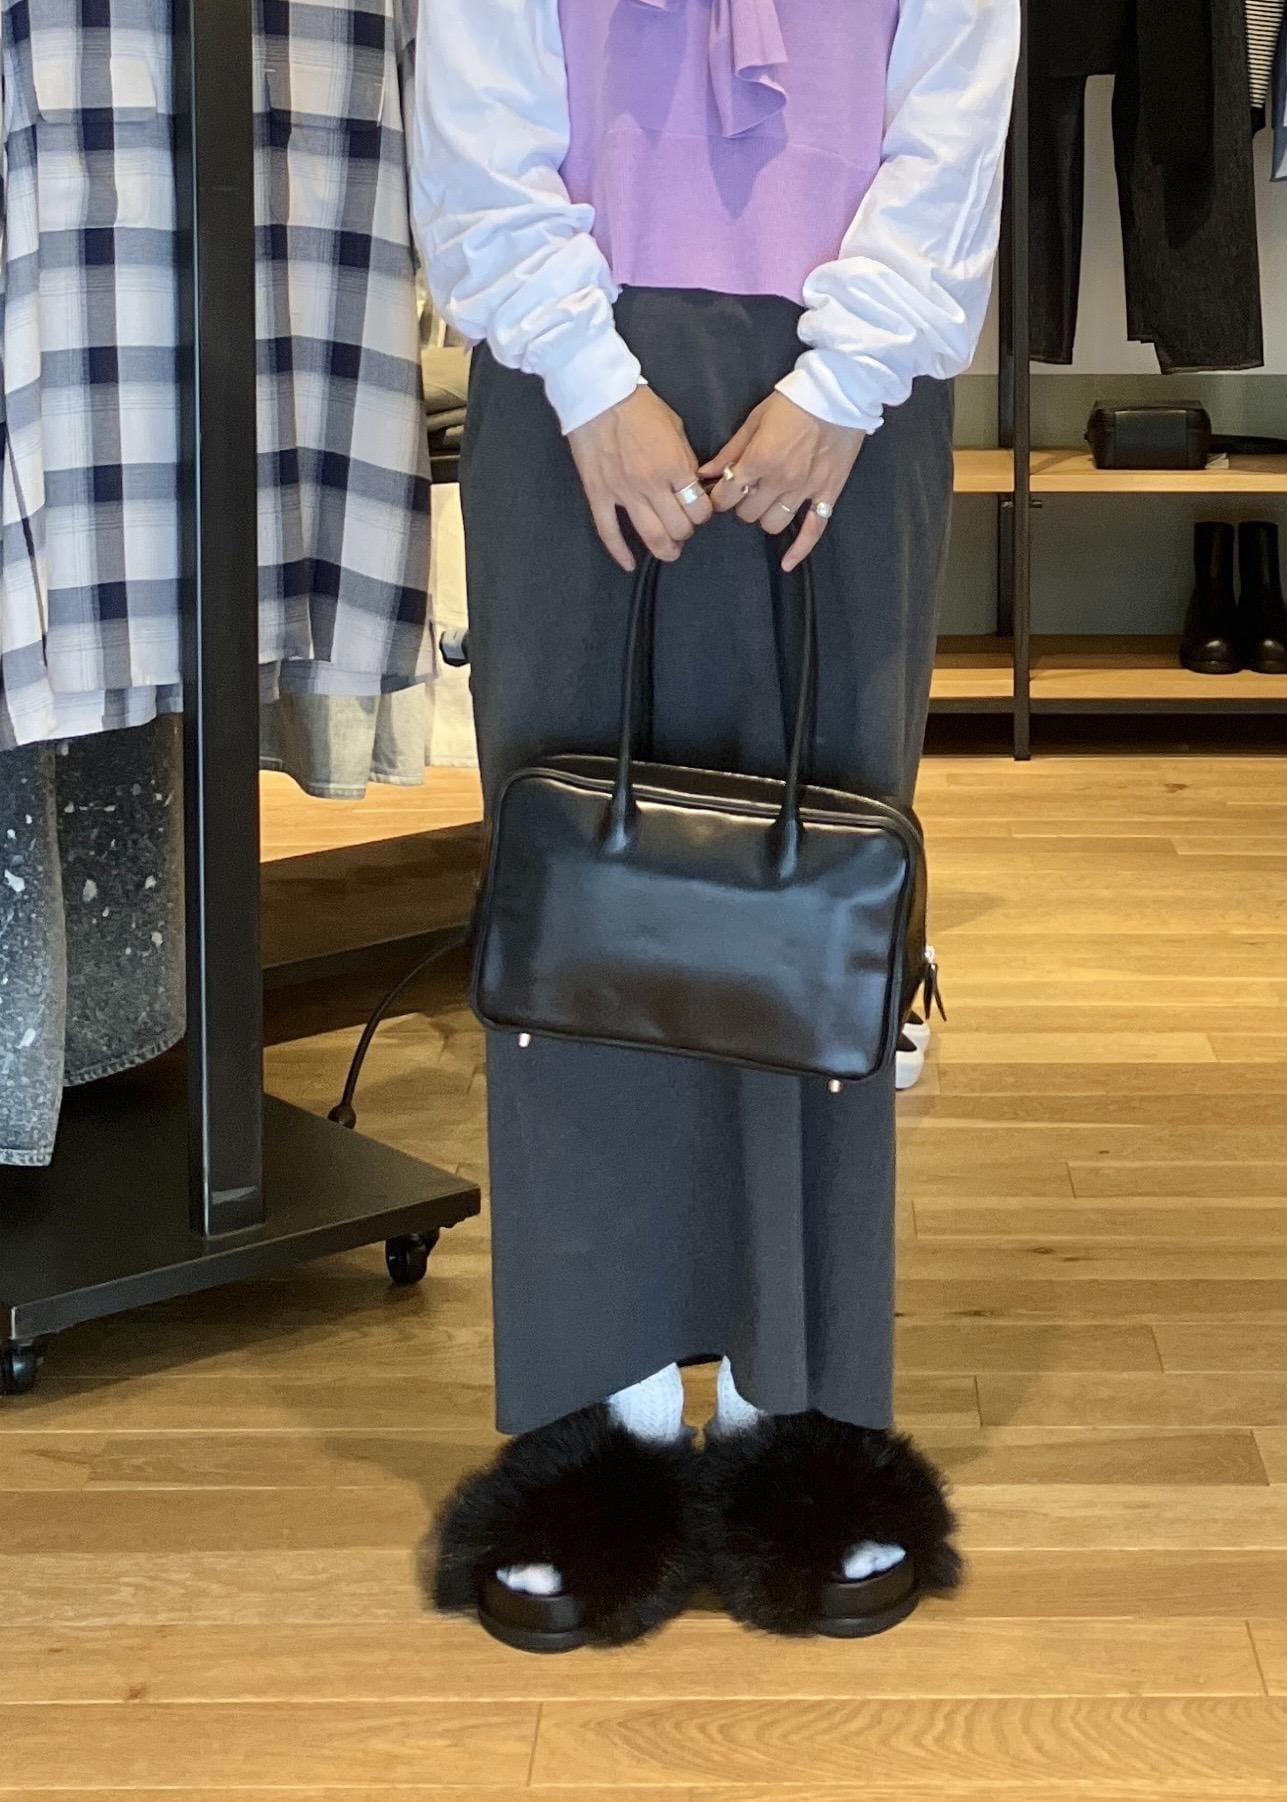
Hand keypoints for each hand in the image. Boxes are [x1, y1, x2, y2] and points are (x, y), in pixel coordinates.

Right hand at [568, 387, 713, 571]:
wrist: (598, 393)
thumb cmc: (639, 405)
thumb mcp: (675, 427)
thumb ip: (685, 459)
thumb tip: (691, 483)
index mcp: (674, 466)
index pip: (699, 509)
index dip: (703, 514)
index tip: (699, 510)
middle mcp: (651, 484)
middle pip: (678, 528)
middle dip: (686, 532)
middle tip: (683, 527)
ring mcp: (623, 493)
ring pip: (650, 536)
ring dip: (664, 549)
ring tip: (669, 550)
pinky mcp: (599, 494)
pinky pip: (609, 532)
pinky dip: (620, 552)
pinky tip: (629, 564)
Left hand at [700, 393, 864, 571]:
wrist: (840, 394)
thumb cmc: (794, 401)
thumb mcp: (755, 420)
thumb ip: (729, 451)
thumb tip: (703, 473)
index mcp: (758, 460)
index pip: (727, 496)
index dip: (719, 497)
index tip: (721, 494)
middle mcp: (780, 480)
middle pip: (748, 513)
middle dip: (742, 504)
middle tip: (746, 492)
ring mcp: (805, 490)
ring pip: (773, 524)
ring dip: (766, 517)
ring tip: (768, 503)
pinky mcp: (827, 493)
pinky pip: (813, 530)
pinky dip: (799, 549)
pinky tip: (788, 562)